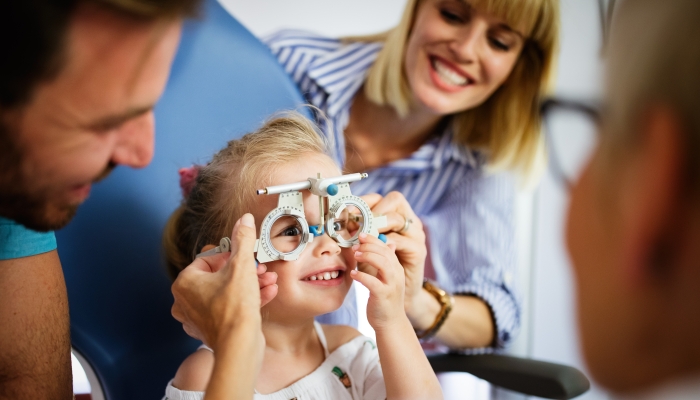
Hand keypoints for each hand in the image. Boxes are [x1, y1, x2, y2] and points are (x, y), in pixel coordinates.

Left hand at [171, 214, 277, 350]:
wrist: (240, 346)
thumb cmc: (234, 309)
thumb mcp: (242, 266)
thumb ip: (242, 240)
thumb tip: (242, 220)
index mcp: (185, 282)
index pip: (208, 259)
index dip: (231, 256)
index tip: (245, 256)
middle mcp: (186, 300)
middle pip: (219, 276)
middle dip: (245, 271)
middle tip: (260, 269)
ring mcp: (198, 317)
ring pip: (227, 292)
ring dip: (250, 284)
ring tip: (268, 280)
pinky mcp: (211, 329)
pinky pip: (229, 308)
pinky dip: (247, 300)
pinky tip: (267, 293)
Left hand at [350, 233, 405, 330]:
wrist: (391, 324)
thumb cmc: (385, 301)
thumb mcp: (388, 279)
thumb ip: (387, 262)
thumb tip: (389, 244)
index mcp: (397, 269)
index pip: (387, 248)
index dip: (373, 240)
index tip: (360, 236)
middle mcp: (397, 275)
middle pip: (385, 253)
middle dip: (369, 246)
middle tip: (355, 246)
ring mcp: (392, 285)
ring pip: (383, 264)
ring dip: (368, 256)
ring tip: (355, 255)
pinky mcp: (384, 296)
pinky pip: (373, 282)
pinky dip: (362, 276)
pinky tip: (353, 274)